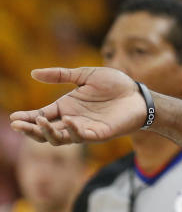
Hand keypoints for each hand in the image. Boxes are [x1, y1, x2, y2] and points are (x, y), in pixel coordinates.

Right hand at [9, 67, 146, 143]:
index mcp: (66, 107)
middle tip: (18, 124)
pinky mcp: (98, 134)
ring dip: (47, 132)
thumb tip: (33, 73)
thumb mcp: (85, 75)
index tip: (13, 118)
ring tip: (39, 122)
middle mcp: (71, 120)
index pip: (41, 116)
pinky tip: (69, 120)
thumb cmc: (115, 84)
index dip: (27, 118)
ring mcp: (84, 129)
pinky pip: (81, 137)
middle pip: (44, 131)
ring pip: (58, 138)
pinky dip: (73, 130)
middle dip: (30, 129)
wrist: (138, 94)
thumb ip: (61, 75)